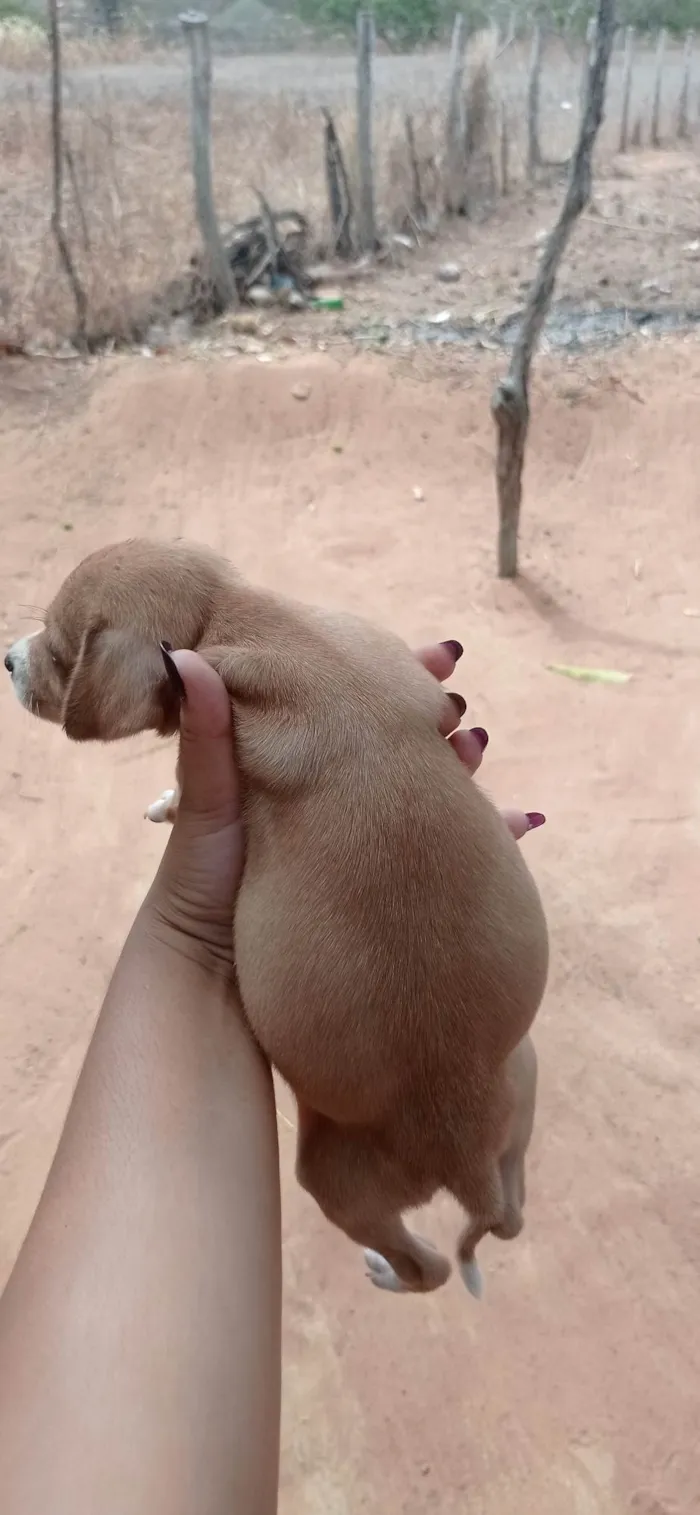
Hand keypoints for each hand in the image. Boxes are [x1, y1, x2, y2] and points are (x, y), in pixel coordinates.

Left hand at [145, 642, 544, 972]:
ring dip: (460, 772)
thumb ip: (207, 739)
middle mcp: (331, 805)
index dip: (391, 681)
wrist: (213, 991)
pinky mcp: (384, 891)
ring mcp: (361, 848)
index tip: (436, 657)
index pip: (347, 712)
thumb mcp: (206, 807)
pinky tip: (522, 823)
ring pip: (425, 796)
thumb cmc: (198, 892)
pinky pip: (445, 857)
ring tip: (479, 751)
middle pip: (396, 749)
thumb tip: (183, 655)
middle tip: (461, 708)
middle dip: (436, 724)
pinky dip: (486, 838)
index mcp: (292, 772)